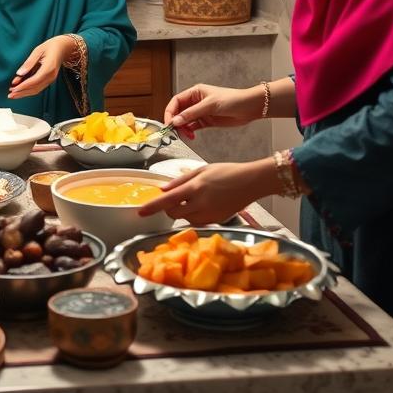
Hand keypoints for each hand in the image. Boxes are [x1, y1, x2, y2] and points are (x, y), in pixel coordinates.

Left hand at [8, 35, 75, 98]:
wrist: (63, 48)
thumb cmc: (50, 47)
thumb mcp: (38, 51)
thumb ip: (29, 63)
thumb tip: (19, 73)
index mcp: (49, 68)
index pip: (34, 80)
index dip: (23, 86)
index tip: (13, 89)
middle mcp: (51, 76)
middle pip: (35, 88)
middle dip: (22, 93)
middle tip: (10, 95)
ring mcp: (51, 79)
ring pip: (36, 90)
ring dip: (24, 93)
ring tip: (13, 94)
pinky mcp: (49, 80)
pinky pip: (38, 87)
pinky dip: (28, 89)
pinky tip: (20, 89)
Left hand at [137, 160, 273, 225]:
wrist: (252, 182)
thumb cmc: (227, 172)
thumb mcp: (201, 170)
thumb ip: (181, 180)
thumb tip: (163, 189)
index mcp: (195, 188)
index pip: (167, 200)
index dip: (152, 207)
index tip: (141, 212)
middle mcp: (201, 204)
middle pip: (174, 213)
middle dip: (168, 209)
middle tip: (173, 199)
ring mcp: (210, 215)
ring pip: (185, 219)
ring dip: (182, 212)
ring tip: (193, 198)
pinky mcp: (216, 222)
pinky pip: (198, 222)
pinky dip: (194, 215)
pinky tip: (203, 204)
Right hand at [164, 83, 262, 139]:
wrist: (249, 108)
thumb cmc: (232, 100)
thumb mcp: (210, 105)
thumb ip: (192, 113)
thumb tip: (176, 120)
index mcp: (195, 92)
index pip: (176, 101)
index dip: (170, 111)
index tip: (169, 122)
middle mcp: (196, 102)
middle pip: (179, 112)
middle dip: (176, 122)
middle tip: (175, 132)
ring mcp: (201, 112)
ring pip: (185, 121)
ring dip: (183, 128)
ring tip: (186, 135)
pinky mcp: (207, 121)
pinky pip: (193, 127)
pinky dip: (190, 132)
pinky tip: (191, 136)